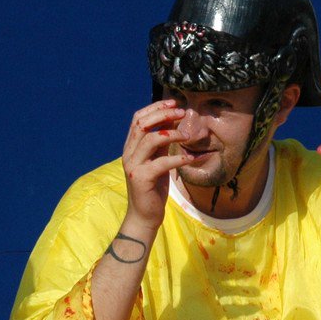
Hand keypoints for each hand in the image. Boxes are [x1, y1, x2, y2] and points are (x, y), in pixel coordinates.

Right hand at [122, 99, 206, 229]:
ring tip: (188, 135)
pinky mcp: (142, 179)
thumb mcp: (157, 160)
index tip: (174, 103)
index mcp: (131, 147)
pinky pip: (162, 163)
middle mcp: (129, 153)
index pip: (138, 118)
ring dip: (172, 134)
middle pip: (142, 124)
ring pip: (150, 140)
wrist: (143, 216)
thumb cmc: (152, 188)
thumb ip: (161, 143)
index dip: (155, 108)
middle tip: (182, 113)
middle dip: (163, 114)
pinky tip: (191, 157)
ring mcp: (134, 166)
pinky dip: (179, 158)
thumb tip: (172, 122)